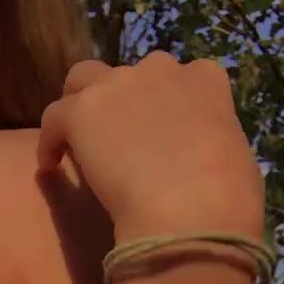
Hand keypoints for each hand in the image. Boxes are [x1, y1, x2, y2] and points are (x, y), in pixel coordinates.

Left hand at [37, 52, 264, 245]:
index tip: (155, 136)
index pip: (179, 78)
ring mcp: (120, 85)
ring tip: (77, 144)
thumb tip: (205, 163)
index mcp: (205, 80)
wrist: (191, 213)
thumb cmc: (225, 200)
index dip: (161, 106)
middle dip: (120, 102)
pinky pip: (54, 117)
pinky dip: (50, 140)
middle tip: (114, 141)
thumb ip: (212, 147)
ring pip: (85, 82)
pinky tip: (50, 168)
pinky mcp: (83, 111)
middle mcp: (162, 70)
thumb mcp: (234, 161)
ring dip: (81, 108)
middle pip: (129, 76)